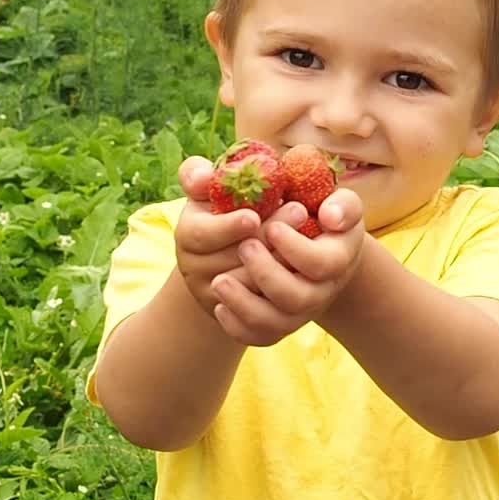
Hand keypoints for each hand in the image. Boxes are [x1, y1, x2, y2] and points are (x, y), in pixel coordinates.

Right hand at [174, 156, 306, 314]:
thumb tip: (204, 175)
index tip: (253, 216)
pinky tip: (301, 273)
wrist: (237, 249)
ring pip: (251, 290)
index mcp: (188, 234)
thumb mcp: (214, 185)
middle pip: (231, 262)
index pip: (200, 235)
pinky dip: (281, 302)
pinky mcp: (239, 322)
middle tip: (298, 210)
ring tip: (310, 235)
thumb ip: (203, 174)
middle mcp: (196, 270)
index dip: (227, 227)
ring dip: (282, 263)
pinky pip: (258, 325)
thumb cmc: (229, 205)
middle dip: (266, 238)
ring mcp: (216, 298)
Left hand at [211, 189, 367, 346]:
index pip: (322, 264)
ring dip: (244, 304)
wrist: (313, 244)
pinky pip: (259, 337)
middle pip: (296, 298)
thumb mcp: (335, 200)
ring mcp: (299, 311)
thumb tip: (331, 216)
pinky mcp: (278, 324)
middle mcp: (321, 291)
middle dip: (266, 274)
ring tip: (219, 281)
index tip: (271, 227)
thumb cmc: (318, 212)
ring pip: (274, 323)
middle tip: (244, 247)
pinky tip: (219, 305)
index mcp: (338, 259)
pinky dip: (237, 326)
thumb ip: (341, 203)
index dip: (294, 248)